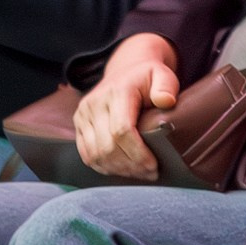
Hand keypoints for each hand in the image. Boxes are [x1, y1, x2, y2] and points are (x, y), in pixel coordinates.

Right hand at [73, 34, 176, 178]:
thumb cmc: (148, 78)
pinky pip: (86, 153)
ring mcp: (82, 114)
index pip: (121, 130)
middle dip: (130, 165)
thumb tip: (166, 101)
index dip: (137, 153)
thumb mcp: (162, 75)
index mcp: (116, 92)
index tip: (153, 166)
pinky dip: (103, 166)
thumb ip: (166, 86)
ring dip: (117, 169)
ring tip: (138, 174)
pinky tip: (121, 170)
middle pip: (107, 146)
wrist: (126, 70)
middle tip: (150, 174)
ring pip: (95, 153)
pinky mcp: (78, 124)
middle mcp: (94, 104)